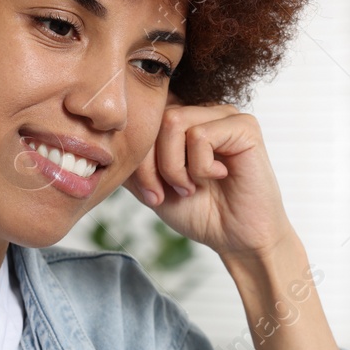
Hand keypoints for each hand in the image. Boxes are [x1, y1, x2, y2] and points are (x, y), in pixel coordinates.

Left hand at [123, 95, 294, 259]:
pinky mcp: (244, 126)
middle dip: (150, 164)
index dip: (138, 156)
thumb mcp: (151, 185)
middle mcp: (202, 111)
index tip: (151, 193)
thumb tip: (105, 140)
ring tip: (191, 187)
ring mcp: (224, 114)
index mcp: (181, 120)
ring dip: (174, 166)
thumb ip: (131, 159)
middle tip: (166, 194)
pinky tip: (218, 177)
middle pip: (154, 117)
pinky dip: (200, 166)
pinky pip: (201, 135)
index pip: (143, 117)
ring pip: (173, 121)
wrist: (236, 238)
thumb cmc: (200, 211)